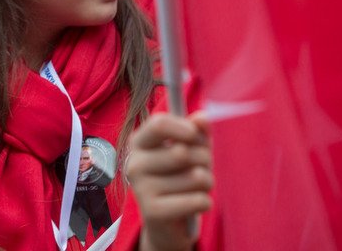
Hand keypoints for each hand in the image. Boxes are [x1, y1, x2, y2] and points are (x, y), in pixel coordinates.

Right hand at [126, 112, 212, 250]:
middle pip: (183, 152)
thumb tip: (202, 118)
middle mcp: (134, 163)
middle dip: (205, 160)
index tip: (196, 135)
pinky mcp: (153, 212)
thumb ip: (197, 132)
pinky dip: (205, 202)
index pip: (159, 124)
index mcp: (139, 143)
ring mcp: (141, 188)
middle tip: (201, 168)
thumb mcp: (190, 150)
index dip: (184, 128)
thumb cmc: (179, 178)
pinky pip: (197, 200)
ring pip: (195, 177)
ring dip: (207, 183)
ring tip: (196, 188)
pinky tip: (195, 204)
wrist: (166, 223)